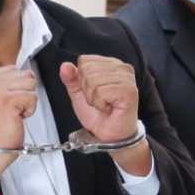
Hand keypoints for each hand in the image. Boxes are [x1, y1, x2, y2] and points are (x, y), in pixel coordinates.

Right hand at [0, 66, 36, 188]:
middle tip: (10, 110)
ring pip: (30, 84)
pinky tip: (17, 118)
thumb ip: (1, 84)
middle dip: (22, 93)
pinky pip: (32, 97)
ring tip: (13, 113)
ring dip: (26, 101)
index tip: (5, 103)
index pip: (11, 69)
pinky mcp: (9, 100)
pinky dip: (29, 111)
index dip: (15, 87)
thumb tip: (23, 74)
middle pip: (23, 74)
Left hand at [59, 56, 149, 174]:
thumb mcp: (79, 94)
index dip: (82, 80)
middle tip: (99, 100)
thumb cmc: (99, 115)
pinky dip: (100, 104)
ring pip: (93, 81)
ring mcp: (127, 78)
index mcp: (110, 64)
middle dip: (87, 90)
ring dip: (94, 98)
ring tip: (104, 104)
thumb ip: (71, 79)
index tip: (93, 92)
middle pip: (87, 70)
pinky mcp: (129, 90)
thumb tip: (65, 66)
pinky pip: (101, 92)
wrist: (109, 134)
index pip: (84, 60)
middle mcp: (121, 68)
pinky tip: (109, 108)